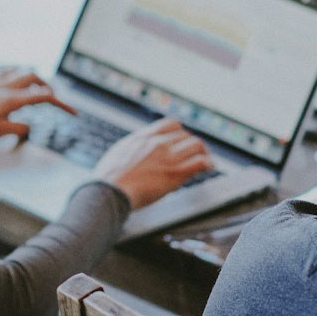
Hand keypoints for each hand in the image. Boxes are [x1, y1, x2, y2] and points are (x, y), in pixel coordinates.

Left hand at [0, 68, 73, 145]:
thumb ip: (15, 128)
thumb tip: (29, 126)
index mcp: (10, 99)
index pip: (43, 97)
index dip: (61, 104)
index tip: (73, 113)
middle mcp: (3, 87)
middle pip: (34, 77)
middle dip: (48, 86)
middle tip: (54, 99)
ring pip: (19, 72)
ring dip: (32, 79)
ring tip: (36, 90)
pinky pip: (3, 73)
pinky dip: (14, 76)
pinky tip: (11, 85)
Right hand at [93, 118, 211, 210]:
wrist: (108, 191)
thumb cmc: (107, 179)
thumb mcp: (119, 153)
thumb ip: (132, 148)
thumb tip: (135, 150)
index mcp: (144, 137)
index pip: (171, 124)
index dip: (180, 132)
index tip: (182, 142)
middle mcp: (157, 143)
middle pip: (186, 135)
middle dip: (191, 145)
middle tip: (195, 155)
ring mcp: (167, 158)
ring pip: (197, 145)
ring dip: (203, 152)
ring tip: (206, 161)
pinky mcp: (174, 174)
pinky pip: (200, 162)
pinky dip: (207, 163)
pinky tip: (209, 167)